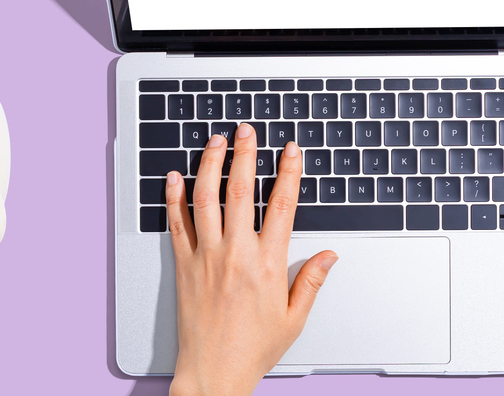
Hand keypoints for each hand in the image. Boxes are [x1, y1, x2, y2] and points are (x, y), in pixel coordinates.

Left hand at [165, 123, 336, 395]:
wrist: (213, 373)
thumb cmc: (253, 349)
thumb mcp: (294, 318)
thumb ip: (312, 281)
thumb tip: (329, 256)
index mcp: (268, 264)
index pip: (282, 205)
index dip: (288, 172)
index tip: (290, 151)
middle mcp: (236, 254)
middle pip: (241, 191)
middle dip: (246, 155)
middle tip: (248, 131)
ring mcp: (206, 258)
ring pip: (206, 199)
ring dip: (210, 165)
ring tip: (216, 141)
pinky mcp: (183, 267)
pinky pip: (177, 224)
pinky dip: (174, 197)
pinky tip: (175, 177)